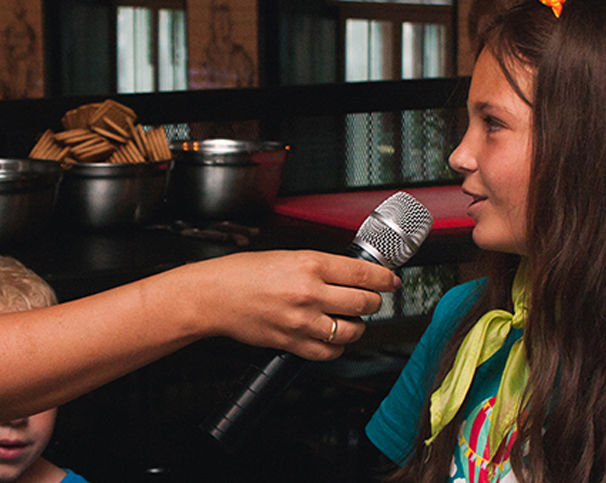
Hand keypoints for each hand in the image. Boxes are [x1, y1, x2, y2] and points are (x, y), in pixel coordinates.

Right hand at [179, 250, 400, 359]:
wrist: (215, 295)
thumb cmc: (243, 273)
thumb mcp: (287, 256)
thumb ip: (320, 266)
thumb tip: (351, 273)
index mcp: (310, 264)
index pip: (364, 274)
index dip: (385, 279)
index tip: (391, 281)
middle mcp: (310, 292)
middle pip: (365, 302)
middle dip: (373, 301)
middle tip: (369, 298)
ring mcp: (303, 320)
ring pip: (353, 329)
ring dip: (357, 325)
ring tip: (349, 318)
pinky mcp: (293, 342)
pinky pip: (331, 351)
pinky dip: (338, 345)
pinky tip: (332, 336)